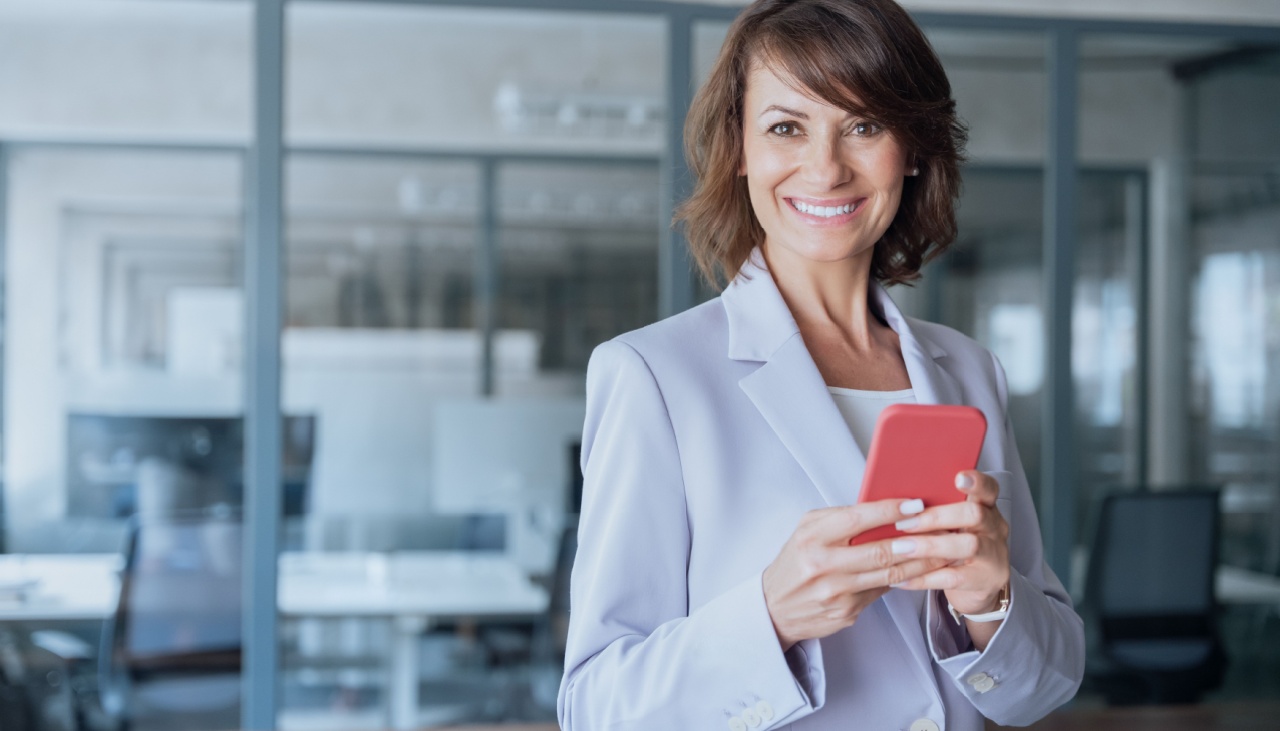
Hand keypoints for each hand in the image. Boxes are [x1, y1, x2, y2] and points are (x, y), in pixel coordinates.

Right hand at [763, 499, 951, 650]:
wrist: (775, 607)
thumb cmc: (796, 562)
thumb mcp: (807, 531)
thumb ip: (839, 518)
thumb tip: (883, 511)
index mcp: (813, 538)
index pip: (857, 519)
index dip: (889, 511)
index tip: (915, 504)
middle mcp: (823, 565)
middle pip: (879, 551)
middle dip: (915, 540)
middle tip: (940, 529)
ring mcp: (836, 593)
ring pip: (888, 576)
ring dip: (919, 563)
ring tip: (941, 550)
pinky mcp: (846, 613)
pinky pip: (881, 593)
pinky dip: (903, 581)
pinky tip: (920, 572)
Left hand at [888, 469, 1009, 615]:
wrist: (976, 587)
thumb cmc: (955, 546)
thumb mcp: (951, 525)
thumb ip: (935, 509)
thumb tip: (894, 499)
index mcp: (985, 507)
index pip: (988, 488)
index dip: (976, 481)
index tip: (957, 478)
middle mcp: (994, 527)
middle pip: (974, 514)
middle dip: (937, 516)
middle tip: (905, 523)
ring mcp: (994, 555)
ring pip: (968, 545)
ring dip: (930, 545)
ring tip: (901, 548)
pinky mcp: (985, 580)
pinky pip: (954, 578)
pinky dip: (925, 578)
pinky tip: (903, 579)